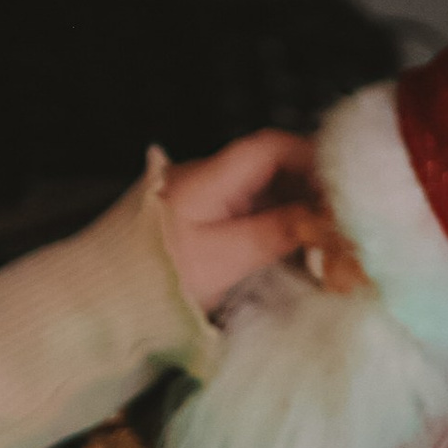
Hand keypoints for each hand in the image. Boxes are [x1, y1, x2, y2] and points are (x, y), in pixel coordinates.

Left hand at [155, 131, 324, 318]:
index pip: (270, 147)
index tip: (342, 183)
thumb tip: (324, 217)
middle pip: (273, 167)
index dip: (312, 158)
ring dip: (297, 209)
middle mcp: (207, 178)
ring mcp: (205, 199)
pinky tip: (297, 247)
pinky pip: (251, 211)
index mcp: (209, 176)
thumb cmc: (158, 277)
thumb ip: (278, 232)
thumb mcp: (225, 258)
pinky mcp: (204, 221)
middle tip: (341, 217)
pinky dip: (278, 225)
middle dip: (311, 188)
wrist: (105, 299)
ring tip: (326, 236)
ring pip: (265, 190)